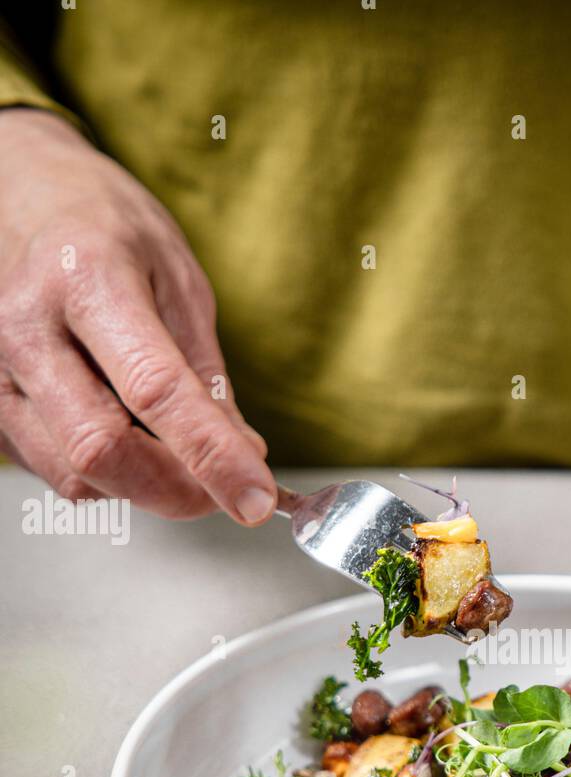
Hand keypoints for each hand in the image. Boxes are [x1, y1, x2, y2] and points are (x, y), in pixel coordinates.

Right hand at [0, 109, 274, 521]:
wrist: (19, 194)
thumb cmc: (102, 227)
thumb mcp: (178, 280)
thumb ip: (206, 374)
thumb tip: (243, 455)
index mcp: (86, 278)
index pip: (155, 390)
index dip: (213, 457)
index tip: (257, 498)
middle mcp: (25, 325)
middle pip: (101, 448)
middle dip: (177, 490)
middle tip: (224, 490)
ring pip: (75, 473)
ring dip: (144, 487)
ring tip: (177, 456)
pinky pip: (55, 471)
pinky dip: (107, 477)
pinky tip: (128, 439)